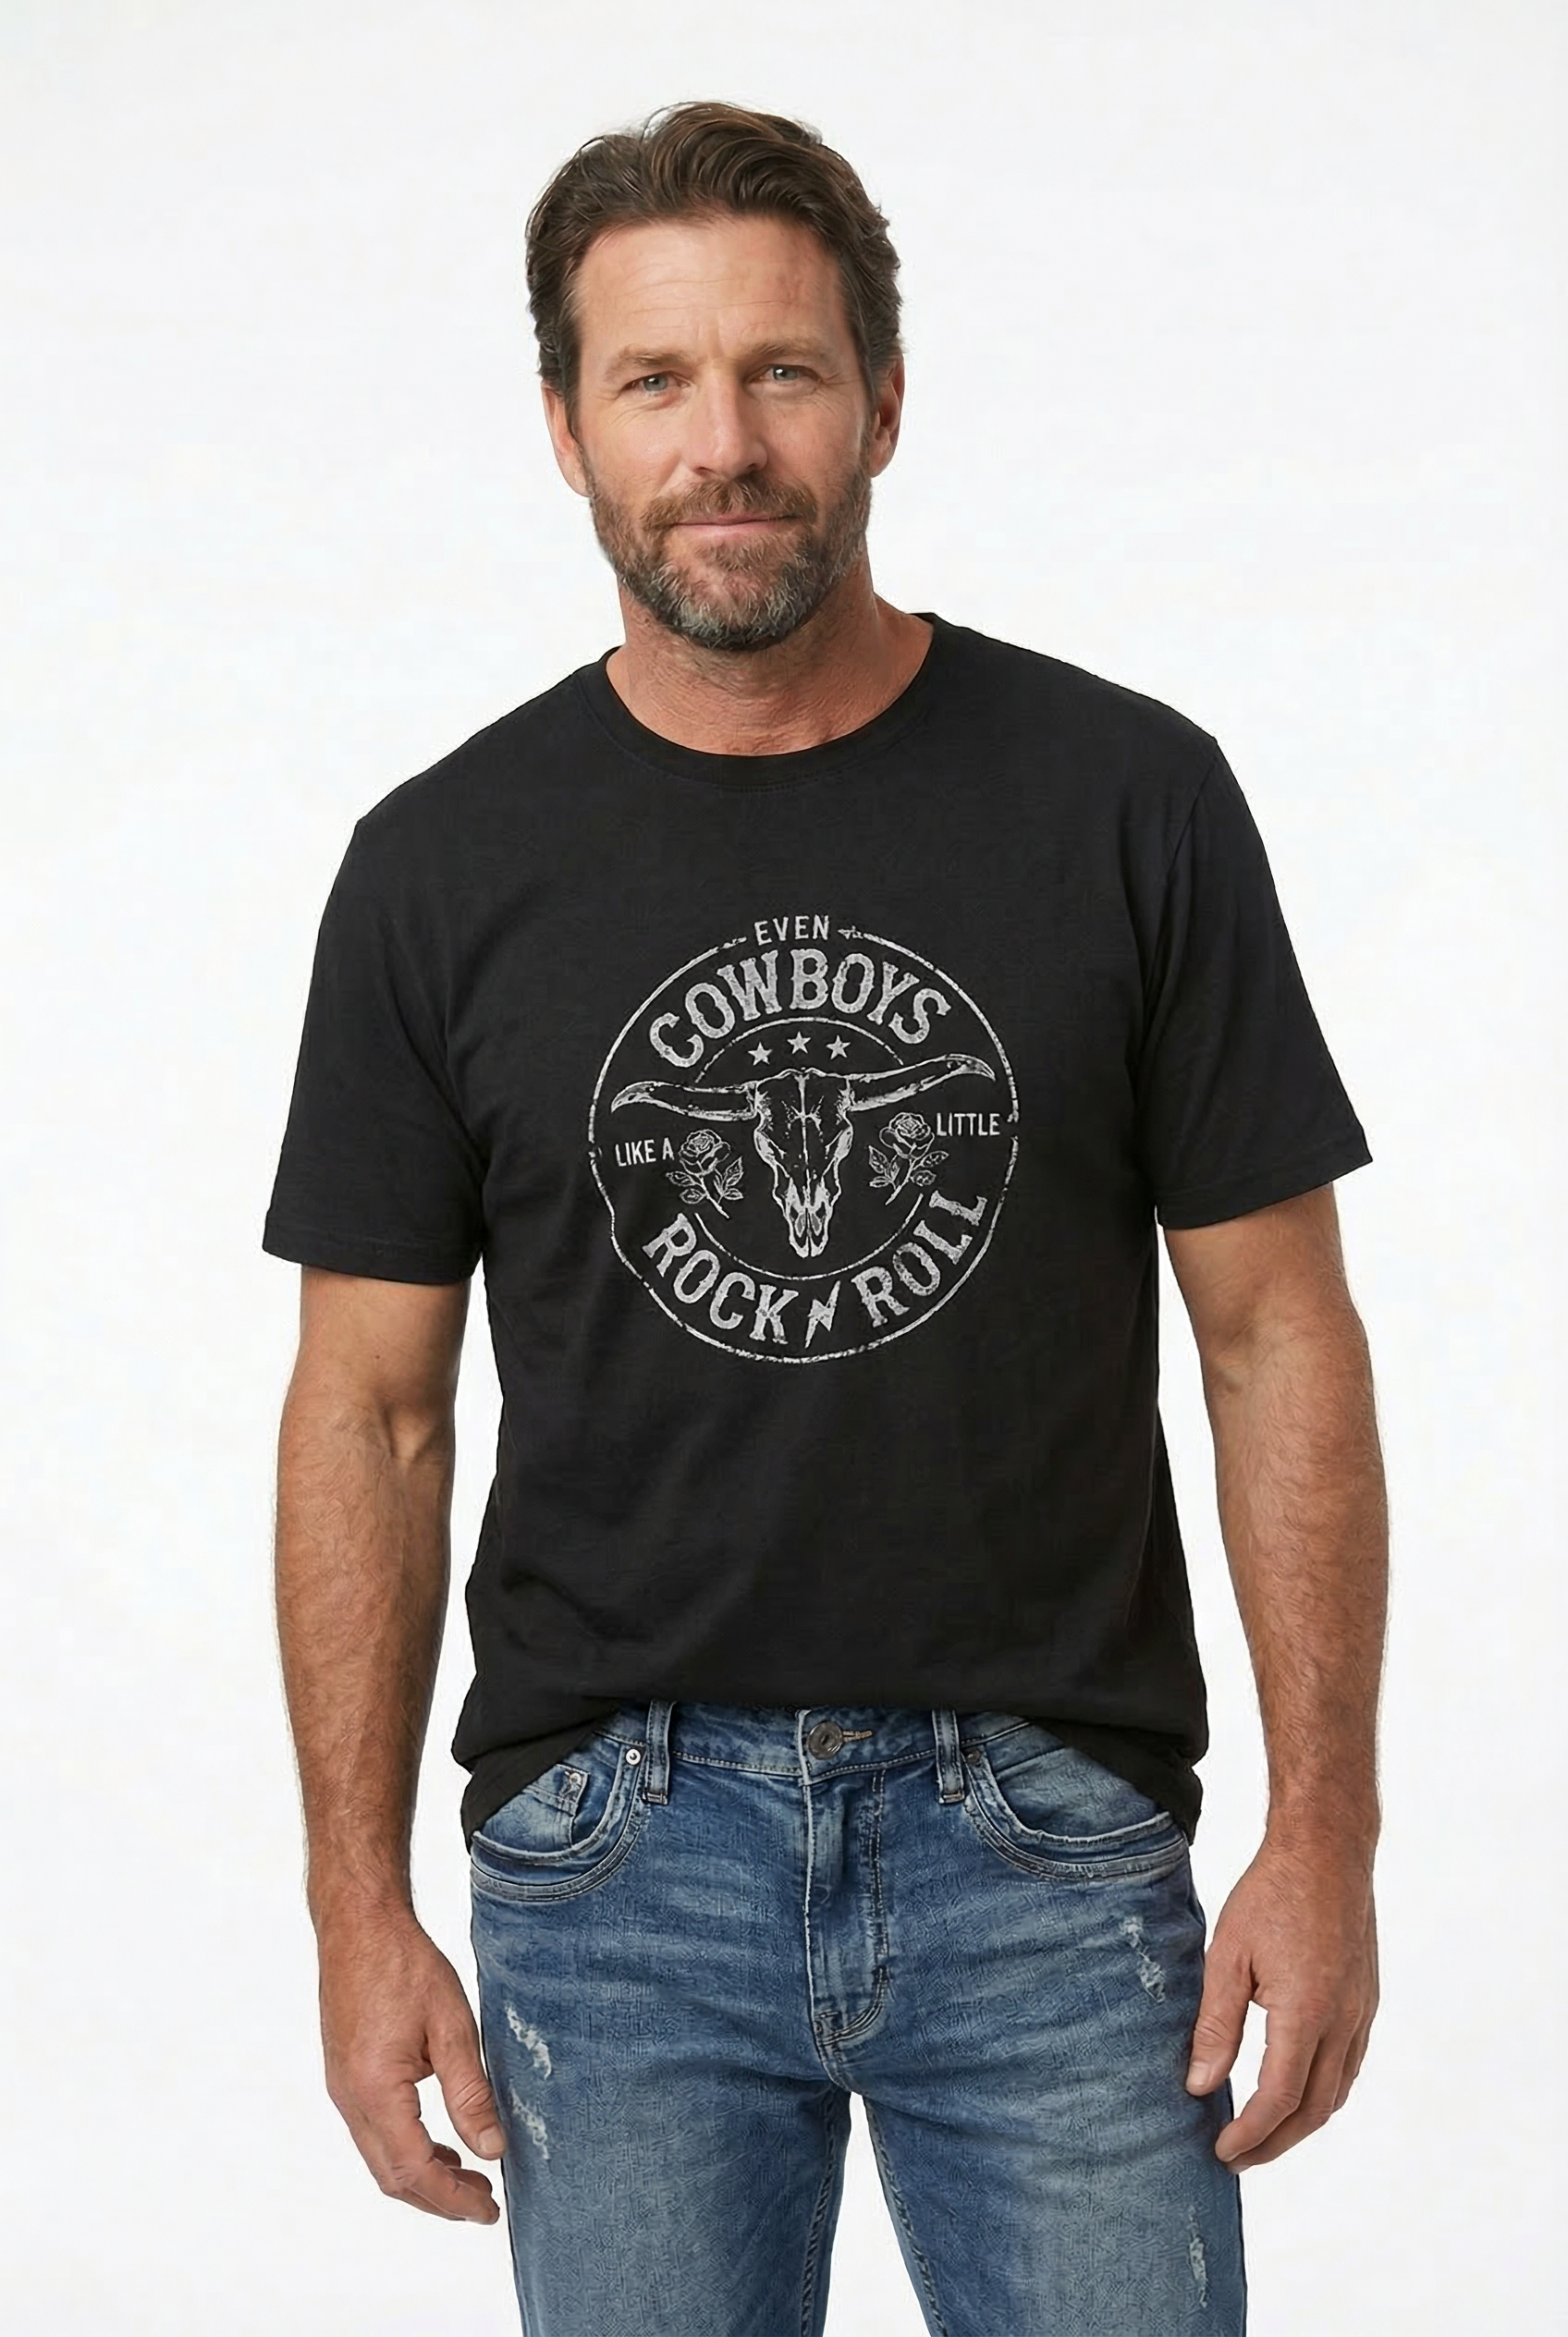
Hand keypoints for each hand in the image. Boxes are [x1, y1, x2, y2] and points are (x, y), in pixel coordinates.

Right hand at [316, 1908, 505, 2221]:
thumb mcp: (452, 2027)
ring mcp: (341, 2089)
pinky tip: (438, 2142)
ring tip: (468, 2178)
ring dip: (422, 2176)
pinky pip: (373, 2132)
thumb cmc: (404, 1965)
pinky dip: (406, 2149)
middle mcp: (350, 2098)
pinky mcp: (345, 2076)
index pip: (415, 2169)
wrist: (358, 1926)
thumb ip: (470, 2093)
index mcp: (375, 2090)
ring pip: (380, 2158)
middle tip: (484, 2203)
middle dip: (438, 2198)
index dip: (452, 2199)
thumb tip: (491, 2149)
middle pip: (392, 2176)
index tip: (488, 2210)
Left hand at [1185, 1834, 1378, 2171]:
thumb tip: (1200, 2085)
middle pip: (1313, 2109)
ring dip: (1301, 2123)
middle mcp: (1343, 2021)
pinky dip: (1323, 2092)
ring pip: (1337, 2092)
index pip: (1278, 2098)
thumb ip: (1215, 2025)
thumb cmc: (1272, 1893)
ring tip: (1262, 2134)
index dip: (1250, 2133)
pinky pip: (1349, 2065)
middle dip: (1275, 2142)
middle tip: (1237, 2157)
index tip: (1222, 2150)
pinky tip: (1297, 2091)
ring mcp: (1362, 2013)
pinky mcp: (1367, 2000)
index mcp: (1306, 2013)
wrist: (1327, 1850)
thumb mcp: (1227, 1955)